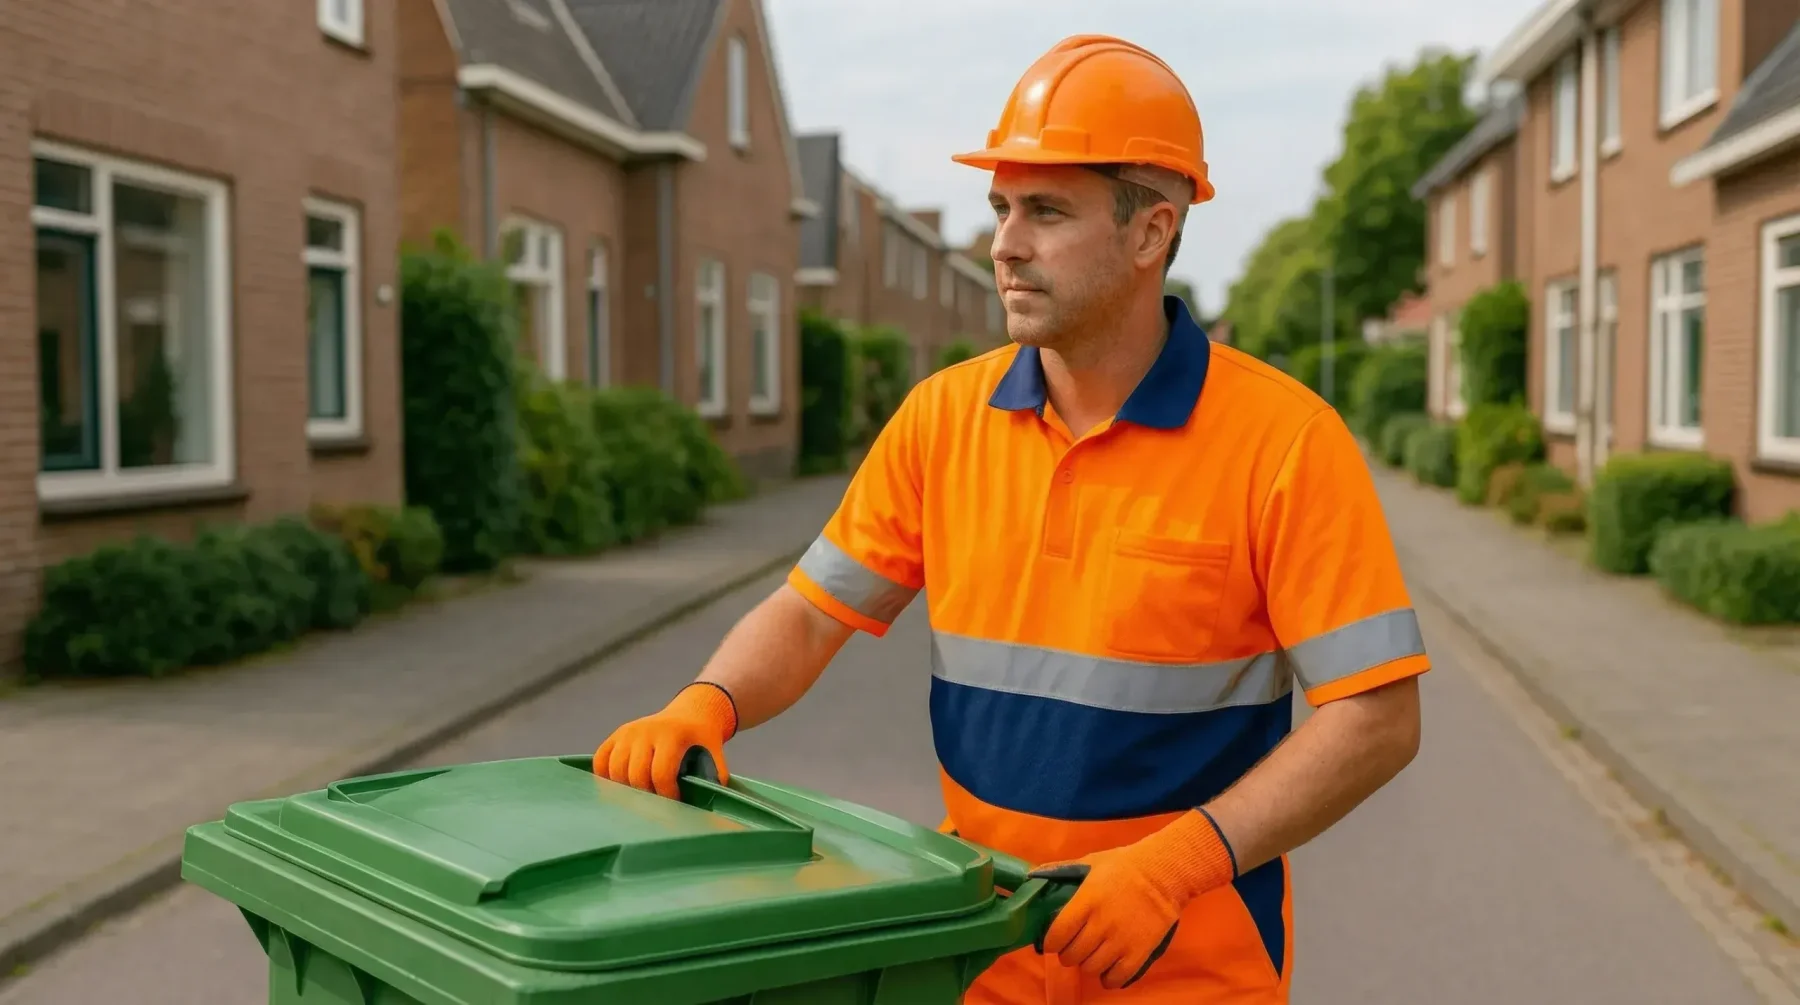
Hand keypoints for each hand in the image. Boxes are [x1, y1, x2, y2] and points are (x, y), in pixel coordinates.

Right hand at [593, 682, 737, 798]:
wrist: (691, 713)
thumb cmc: (702, 739)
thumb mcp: (715, 752)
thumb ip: (715, 776)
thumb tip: (713, 805)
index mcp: (671, 734)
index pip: (660, 772)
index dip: (666, 794)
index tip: (674, 804)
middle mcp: (645, 731)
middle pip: (635, 774)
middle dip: (646, 796)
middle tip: (656, 805)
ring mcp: (627, 732)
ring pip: (615, 770)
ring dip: (625, 790)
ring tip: (640, 798)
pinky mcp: (616, 735)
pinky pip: (600, 760)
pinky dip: (605, 777)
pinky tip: (619, 788)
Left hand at [1028, 810, 1237, 989]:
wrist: (1165, 873)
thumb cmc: (1124, 865)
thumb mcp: (1090, 862)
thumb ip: (1061, 871)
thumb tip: (1030, 875)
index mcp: (1086, 901)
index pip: (1057, 935)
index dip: (1051, 942)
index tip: (1055, 940)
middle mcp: (1101, 924)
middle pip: (1072, 955)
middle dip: (1069, 953)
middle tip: (1075, 946)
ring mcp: (1121, 941)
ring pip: (1091, 968)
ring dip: (1089, 963)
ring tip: (1094, 954)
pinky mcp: (1139, 953)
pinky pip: (1116, 978)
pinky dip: (1109, 978)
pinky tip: (1110, 967)